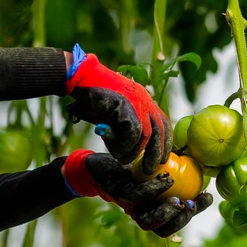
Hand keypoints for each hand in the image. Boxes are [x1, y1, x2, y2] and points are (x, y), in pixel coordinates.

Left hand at [62, 150, 213, 238]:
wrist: (100, 162)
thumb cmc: (132, 164)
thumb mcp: (158, 166)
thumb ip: (179, 169)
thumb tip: (206, 164)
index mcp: (154, 209)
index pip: (176, 220)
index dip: (193, 213)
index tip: (206, 196)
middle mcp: (142, 212)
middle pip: (163, 230)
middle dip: (181, 220)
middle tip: (191, 204)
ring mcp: (129, 207)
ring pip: (147, 223)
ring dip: (166, 214)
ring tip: (179, 201)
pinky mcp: (118, 194)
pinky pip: (137, 196)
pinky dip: (153, 190)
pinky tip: (167, 180)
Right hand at [64, 47, 171, 173]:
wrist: (81, 78)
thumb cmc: (92, 96)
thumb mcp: (112, 113)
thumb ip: (121, 126)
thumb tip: (127, 148)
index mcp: (144, 100)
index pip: (163, 123)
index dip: (164, 143)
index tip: (161, 158)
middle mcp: (145, 100)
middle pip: (160, 131)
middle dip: (156, 153)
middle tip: (149, 169)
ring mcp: (137, 102)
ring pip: (146, 135)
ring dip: (134, 152)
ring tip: (122, 159)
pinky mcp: (125, 106)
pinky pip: (132, 133)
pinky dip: (124, 145)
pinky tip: (115, 150)